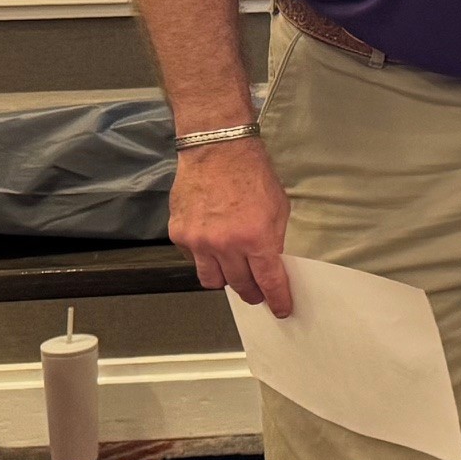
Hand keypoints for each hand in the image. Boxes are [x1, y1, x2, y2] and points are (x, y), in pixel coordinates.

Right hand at [170, 136, 293, 315]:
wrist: (217, 150)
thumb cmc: (252, 174)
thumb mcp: (278, 208)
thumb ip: (273, 239)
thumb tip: (272, 263)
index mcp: (256, 238)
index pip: (269, 281)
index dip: (277, 299)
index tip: (281, 309)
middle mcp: (225, 245)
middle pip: (240, 285)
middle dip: (252, 292)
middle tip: (257, 292)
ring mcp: (199, 242)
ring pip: (212, 280)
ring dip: (226, 280)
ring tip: (233, 271)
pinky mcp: (179, 235)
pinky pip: (194, 260)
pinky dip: (205, 258)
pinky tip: (213, 246)